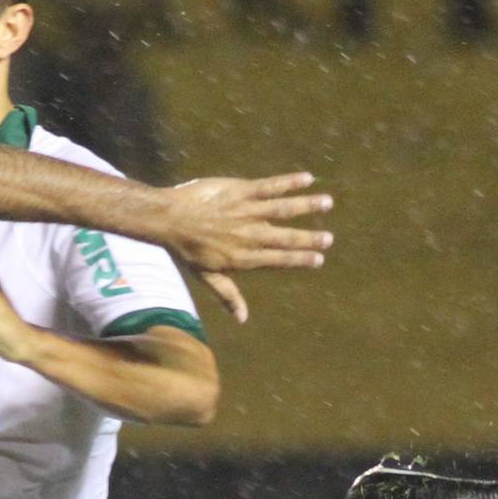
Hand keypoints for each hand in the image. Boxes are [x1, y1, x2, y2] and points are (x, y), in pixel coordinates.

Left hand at [154, 172, 334, 322]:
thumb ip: (228, 294)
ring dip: (307, 206)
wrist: (168, 218)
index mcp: (243, 257)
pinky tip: (307, 178)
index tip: (318, 259)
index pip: (277, 260)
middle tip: (329, 238)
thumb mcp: (206, 276)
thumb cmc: (186, 249)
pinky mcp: (240, 191)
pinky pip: (269, 186)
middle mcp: (249, 235)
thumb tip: (243, 319)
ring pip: (282, 208)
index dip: (299, 259)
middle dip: (309, 238)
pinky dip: (288, 182)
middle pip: (285, 237)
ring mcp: (246, 212)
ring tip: (327, 202)